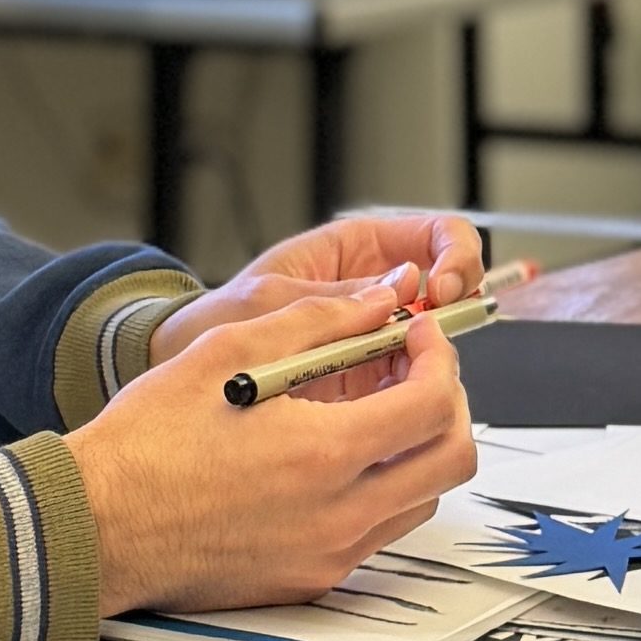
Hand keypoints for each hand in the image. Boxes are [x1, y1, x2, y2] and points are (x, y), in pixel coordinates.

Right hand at [70, 280, 480, 613]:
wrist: (100, 524)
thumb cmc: (148, 444)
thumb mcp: (229, 350)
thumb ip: (317, 321)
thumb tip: (378, 303)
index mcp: (325, 453)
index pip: (433, 405)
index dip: (439, 360)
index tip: (418, 338)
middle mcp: (340, 514)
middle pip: (450, 460)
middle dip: (448, 404)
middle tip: (414, 374)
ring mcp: (330, 555)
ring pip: (420, 500)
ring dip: (414, 450)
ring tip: (370, 412)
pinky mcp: (311, 579)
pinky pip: (375, 532)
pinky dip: (377, 489)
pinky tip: (331, 459)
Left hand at [151, 208, 483, 378]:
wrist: (185, 373)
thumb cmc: (213, 320)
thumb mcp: (266, 300)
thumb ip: (330, 298)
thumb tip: (400, 288)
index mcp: (356, 250)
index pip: (436, 235)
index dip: (453, 256)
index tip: (442, 288)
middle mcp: (375, 291)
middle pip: (451, 289)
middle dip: (456, 308)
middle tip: (437, 335)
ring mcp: (375, 338)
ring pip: (435, 340)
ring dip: (435, 356)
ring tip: (413, 375)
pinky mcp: (368, 382)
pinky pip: (408, 383)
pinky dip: (413, 394)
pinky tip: (397, 405)